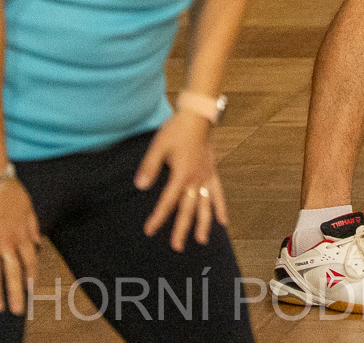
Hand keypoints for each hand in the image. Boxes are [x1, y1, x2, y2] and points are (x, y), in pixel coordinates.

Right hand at [0, 176, 38, 315]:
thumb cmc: (10, 192)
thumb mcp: (28, 208)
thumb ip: (31, 227)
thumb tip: (36, 243)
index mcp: (22, 235)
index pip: (29, 260)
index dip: (31, 276)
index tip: (31, 291)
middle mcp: (7, 243)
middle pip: (13, 272)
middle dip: (16, 292)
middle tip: (17, 310)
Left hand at [136, 113, 227, 252]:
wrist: (198, 116)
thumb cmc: (177, 130)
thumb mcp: (158, 147)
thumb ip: (149, 167)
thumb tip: (140, 187)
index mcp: (181, 175)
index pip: (168, 202)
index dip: (158, 217)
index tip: (149, 231)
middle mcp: (196, 179)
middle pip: (189, 209)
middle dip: (182, 229)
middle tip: (177, 247)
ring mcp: (206, 176)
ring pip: (206, 205)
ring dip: (204, 223)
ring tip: (202, 240)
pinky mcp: (212, 172)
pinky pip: (218, 193)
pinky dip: (220, 207)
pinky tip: (223, 221)